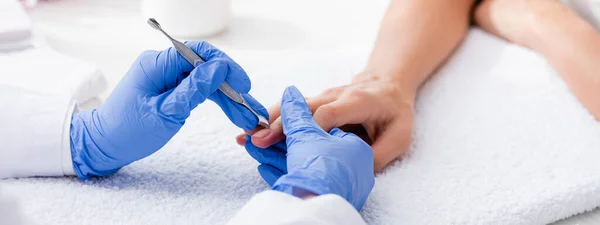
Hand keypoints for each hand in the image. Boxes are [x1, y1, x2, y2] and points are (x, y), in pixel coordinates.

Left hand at [70, 41, 266, 178]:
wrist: (103, 145)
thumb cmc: (128, 131)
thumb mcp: (166, 114)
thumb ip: (194, 90)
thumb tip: (220, 69)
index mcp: (157, 64)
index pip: (199, 54)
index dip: (226, 67)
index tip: (243, 86)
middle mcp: (162, 64)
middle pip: (206, 68)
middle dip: (230, 88)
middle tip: (249, 109)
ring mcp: (166, 76)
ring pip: (205, 80)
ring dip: (227, 97)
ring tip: (245, 117)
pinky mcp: (169, 88)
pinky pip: (198, 89)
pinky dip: (214, 100)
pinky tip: (232, 111)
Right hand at [238, 74, 413, 170]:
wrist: (386, 84)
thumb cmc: (394, 112)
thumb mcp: (400, 135)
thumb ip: (380, 153)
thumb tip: (355, 172)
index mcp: (357, 101)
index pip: (329, 112)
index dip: (311, 127)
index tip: (294, 143)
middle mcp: (335, 95)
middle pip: (303, 108)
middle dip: (279, 124)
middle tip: (258, 140)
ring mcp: (322, 97)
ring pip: (291, 107)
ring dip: (267, 121)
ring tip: (245, 136)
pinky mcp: (313, 104)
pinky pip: (290, 111)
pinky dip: (270, 120)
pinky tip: (251, 130)